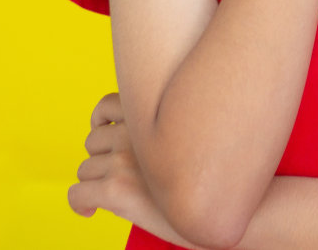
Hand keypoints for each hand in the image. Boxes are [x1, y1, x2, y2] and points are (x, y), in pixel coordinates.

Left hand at [68, 91, 215, 248]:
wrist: (239, 207)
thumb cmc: (223, 175)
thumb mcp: (196, 134)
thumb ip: (167, 125)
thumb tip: (144, 130)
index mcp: (153, 113)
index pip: (105, 105)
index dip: (100, 121)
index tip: (105, 133)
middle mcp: (135, 131)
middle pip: (92, 140)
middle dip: (100, 157)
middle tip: (115, 174)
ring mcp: (124, 160)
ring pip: (85, 168)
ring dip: (94, 181)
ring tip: (109, 195)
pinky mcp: (117, 189)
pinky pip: (78, 194)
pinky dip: (79, 204)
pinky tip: (89, 212)